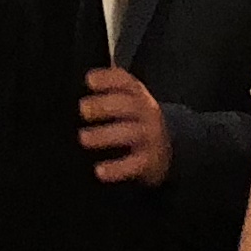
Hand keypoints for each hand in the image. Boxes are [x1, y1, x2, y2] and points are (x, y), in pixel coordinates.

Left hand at [79, 69, 171, 186]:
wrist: (169, 149)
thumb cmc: (137, 121)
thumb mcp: (129, 101)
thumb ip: (110, 90)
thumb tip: (82, 81)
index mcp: (138, 95)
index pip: (125, 81)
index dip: (108, 79)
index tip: (88, 80)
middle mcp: (146, 112)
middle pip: (128, 105)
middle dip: (104, 105)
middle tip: (83, 109)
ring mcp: (150, 136)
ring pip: (129, 133)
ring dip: (105, 135)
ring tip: (84, 138)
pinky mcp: (150, 161)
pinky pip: (134, 164)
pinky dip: (117, 168)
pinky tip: (100, 171)